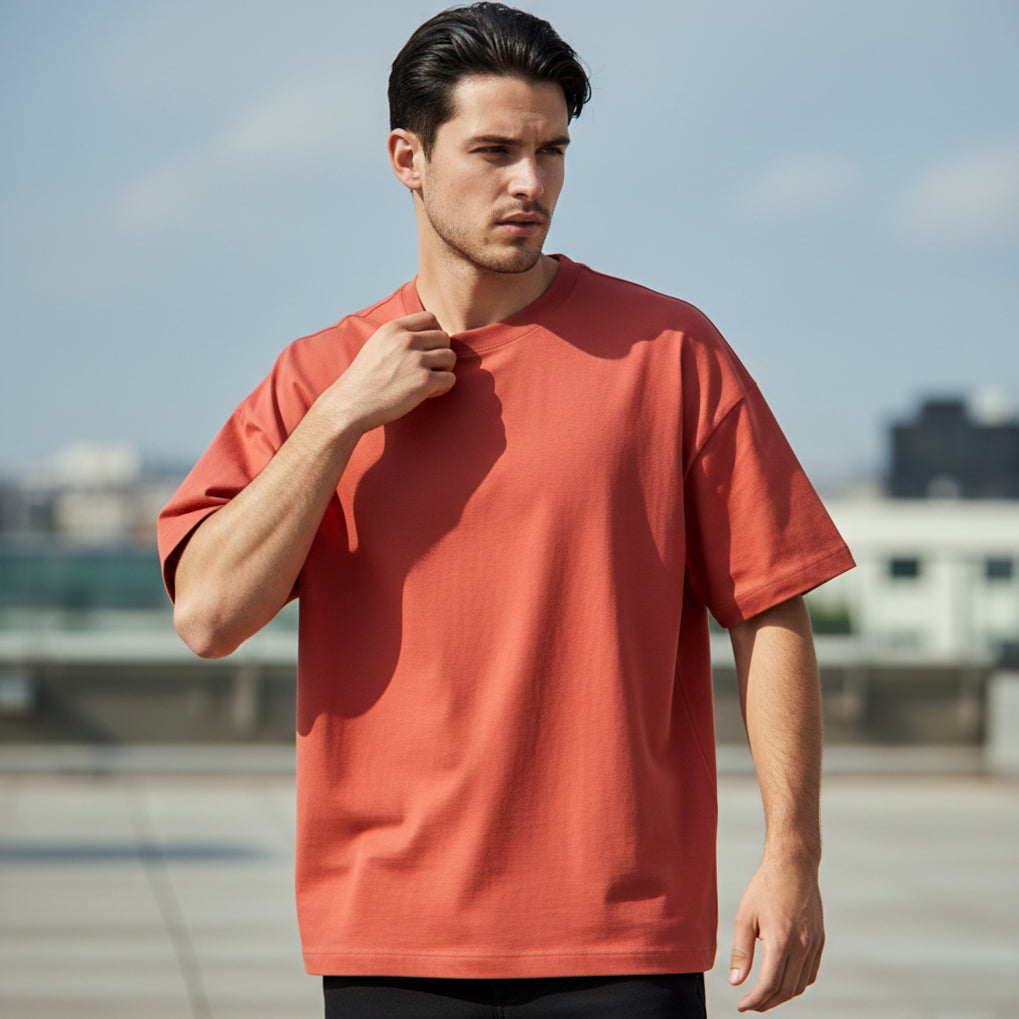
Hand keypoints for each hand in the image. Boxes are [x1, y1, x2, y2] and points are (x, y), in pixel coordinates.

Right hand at [324, 311, 456, 432]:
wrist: (351, 404)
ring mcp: (416, 360)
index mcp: (394, 328)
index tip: (426, 349)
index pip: (430, 318)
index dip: (434, 334)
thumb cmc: (364, 379)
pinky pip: (450, 379)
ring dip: (444, 370)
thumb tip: (425, 335)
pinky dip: (443, 387)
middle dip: (440, 353)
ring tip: (427, 382)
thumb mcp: (377, 345)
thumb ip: (398, 336)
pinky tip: (427, 393)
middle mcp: (406, 340)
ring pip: (450, 357)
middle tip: (428, 369)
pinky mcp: (423, 381)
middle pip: (444, 338)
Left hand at [729, 856, 823, 1011]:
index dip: (755, 1000)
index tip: (742, 1005)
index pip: (769, 985)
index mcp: (781, 940)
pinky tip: (783, 979)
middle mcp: (802, 946)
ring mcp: (814, 944)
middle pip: (787, 990)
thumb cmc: (766, 887)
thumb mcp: (745, 917)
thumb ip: (741, 952)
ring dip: (783, 995)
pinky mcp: (821, 940)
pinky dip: (797, 982)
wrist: (793, 865)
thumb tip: (736, 982)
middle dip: (768, 1002)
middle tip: (751, 1003)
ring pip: (801, 984)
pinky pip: (811, 972)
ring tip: (765, 994)